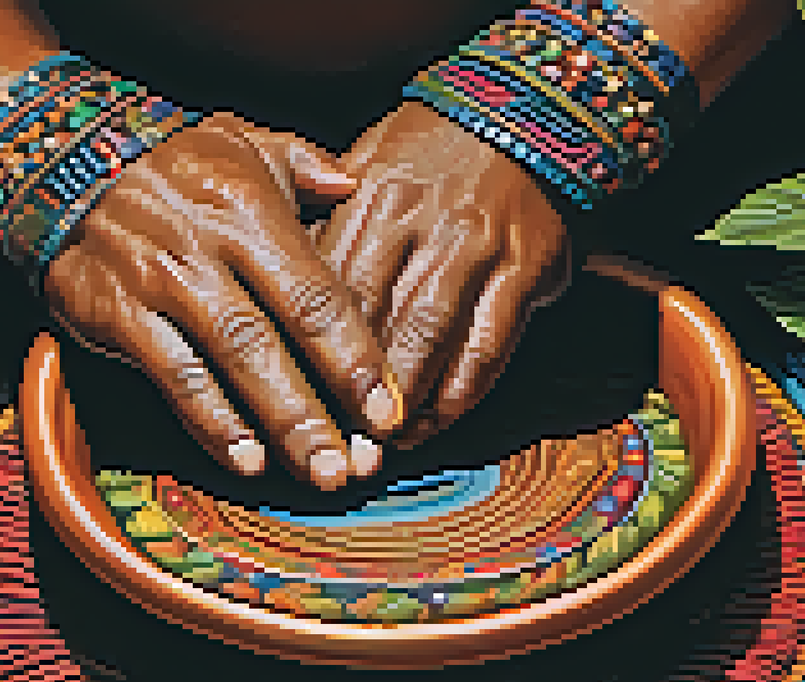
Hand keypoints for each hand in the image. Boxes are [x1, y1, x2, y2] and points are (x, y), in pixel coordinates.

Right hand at [43, 113, 403, 490]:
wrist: (60, 159)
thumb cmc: (169, 161)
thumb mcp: (240, 139)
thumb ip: (305, 163)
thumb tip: (353, 185)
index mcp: (250, 210)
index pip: (316, 292)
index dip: (356, 356)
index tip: (387, 409)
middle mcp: (208, 249)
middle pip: (276, 337)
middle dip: (323, 406)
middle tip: (360, 465)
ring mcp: (160, 284)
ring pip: (228, 362)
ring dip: (276, 423)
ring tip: (315, 471)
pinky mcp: (116, 313)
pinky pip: (171, 375)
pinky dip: (209, 420)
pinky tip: (243, 458)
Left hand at [313, 101, 570, 447]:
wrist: (527, 115)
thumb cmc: (431, 151)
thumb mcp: (368, 164)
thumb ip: (327, 223)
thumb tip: (277, 289)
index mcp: (373, 198)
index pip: (331, 285)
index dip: (310, 349)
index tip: (292, 398)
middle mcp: (422, 223)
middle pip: (374, 317)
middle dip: (350, 386)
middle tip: (334, 440)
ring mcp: (475, 248)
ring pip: (429, 335)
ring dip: (403, 398)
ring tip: (384, 444)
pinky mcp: (523, 270)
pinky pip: (487, 343)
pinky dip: (461, 390)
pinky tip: (438, 421)